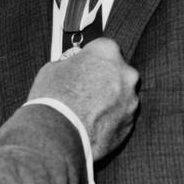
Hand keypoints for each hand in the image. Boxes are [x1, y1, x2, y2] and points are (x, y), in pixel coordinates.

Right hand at [28, 38, 137, 160]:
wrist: (58, 135)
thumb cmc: (54, 99)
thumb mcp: (52, 68)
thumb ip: (69, 63)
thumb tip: (73, 66)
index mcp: (106, 52)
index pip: (102, 48)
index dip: (90, 58)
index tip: (82, 66)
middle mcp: (125, 73)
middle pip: (116, 72)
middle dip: (103, 79)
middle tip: (83, 90)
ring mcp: (131, 100)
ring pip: (121, 96)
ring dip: (108, 100)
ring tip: (85, 111)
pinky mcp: (130, 124)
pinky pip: (120, 116)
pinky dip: (109, 119)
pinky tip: (91, 124)